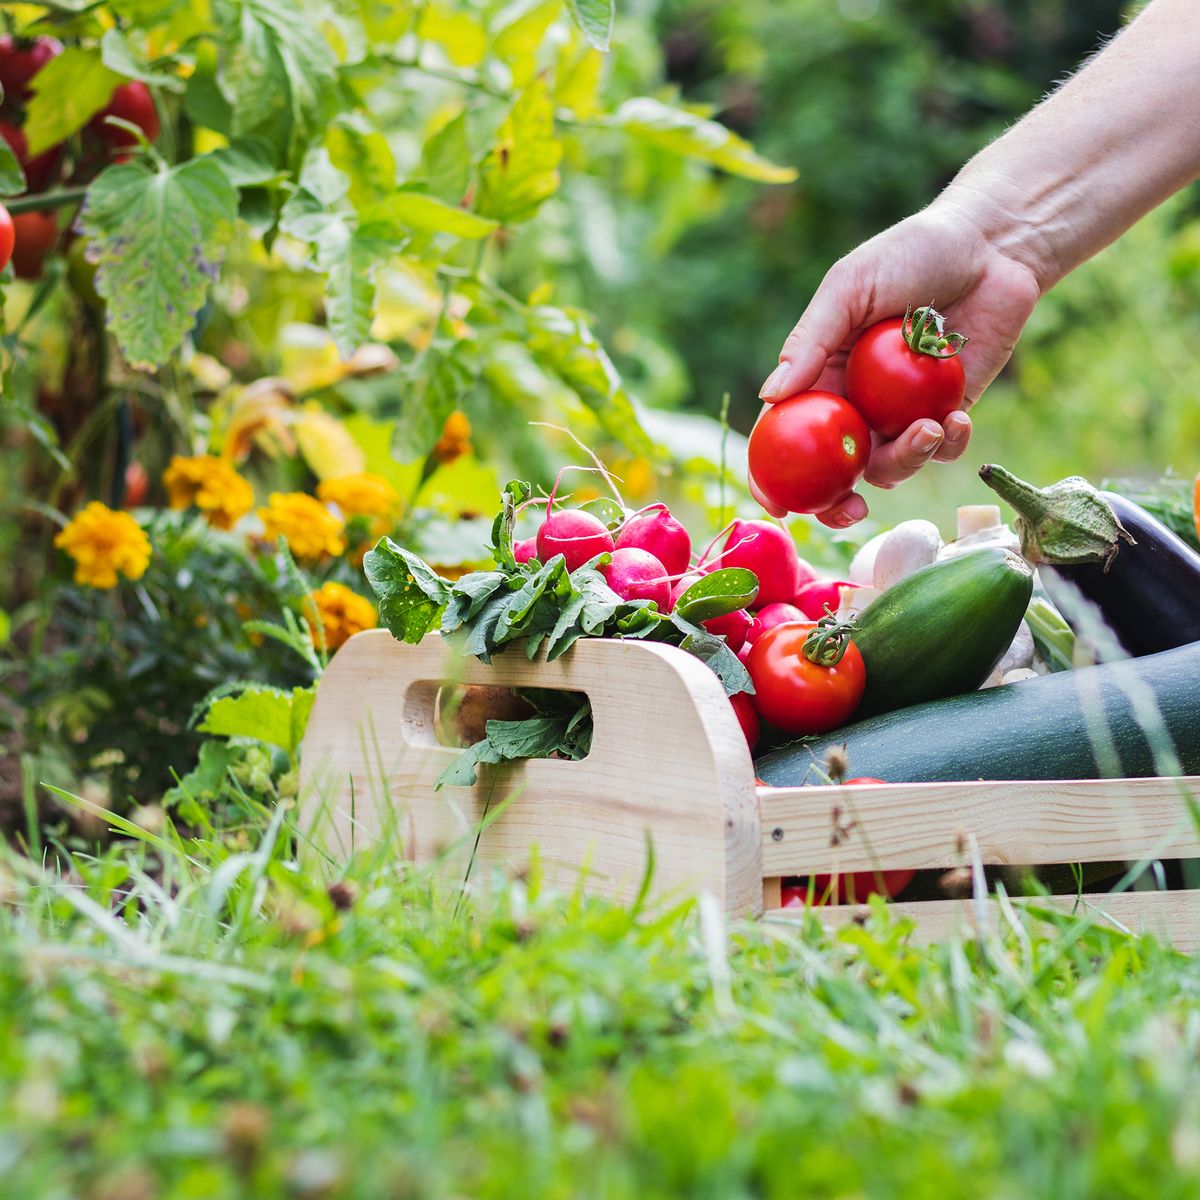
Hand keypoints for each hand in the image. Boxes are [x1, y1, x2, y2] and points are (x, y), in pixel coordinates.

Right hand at [749, 195, 1042, 523]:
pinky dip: (948, 443)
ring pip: (890, 466)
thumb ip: (811, 341)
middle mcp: (855, 403)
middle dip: (838, 502)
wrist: (992, 244)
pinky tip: (958, 417)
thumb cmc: (911, 253)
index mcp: (821, 375)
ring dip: (907, 460)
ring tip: (930, 428)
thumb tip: (769, 396)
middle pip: (834, 470)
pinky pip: (941, 449)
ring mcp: (901, 413)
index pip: (785, 435)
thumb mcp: (850, 288)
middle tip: (851, 510)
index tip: (779, 504)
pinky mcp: (948, 413)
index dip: (773, 475)